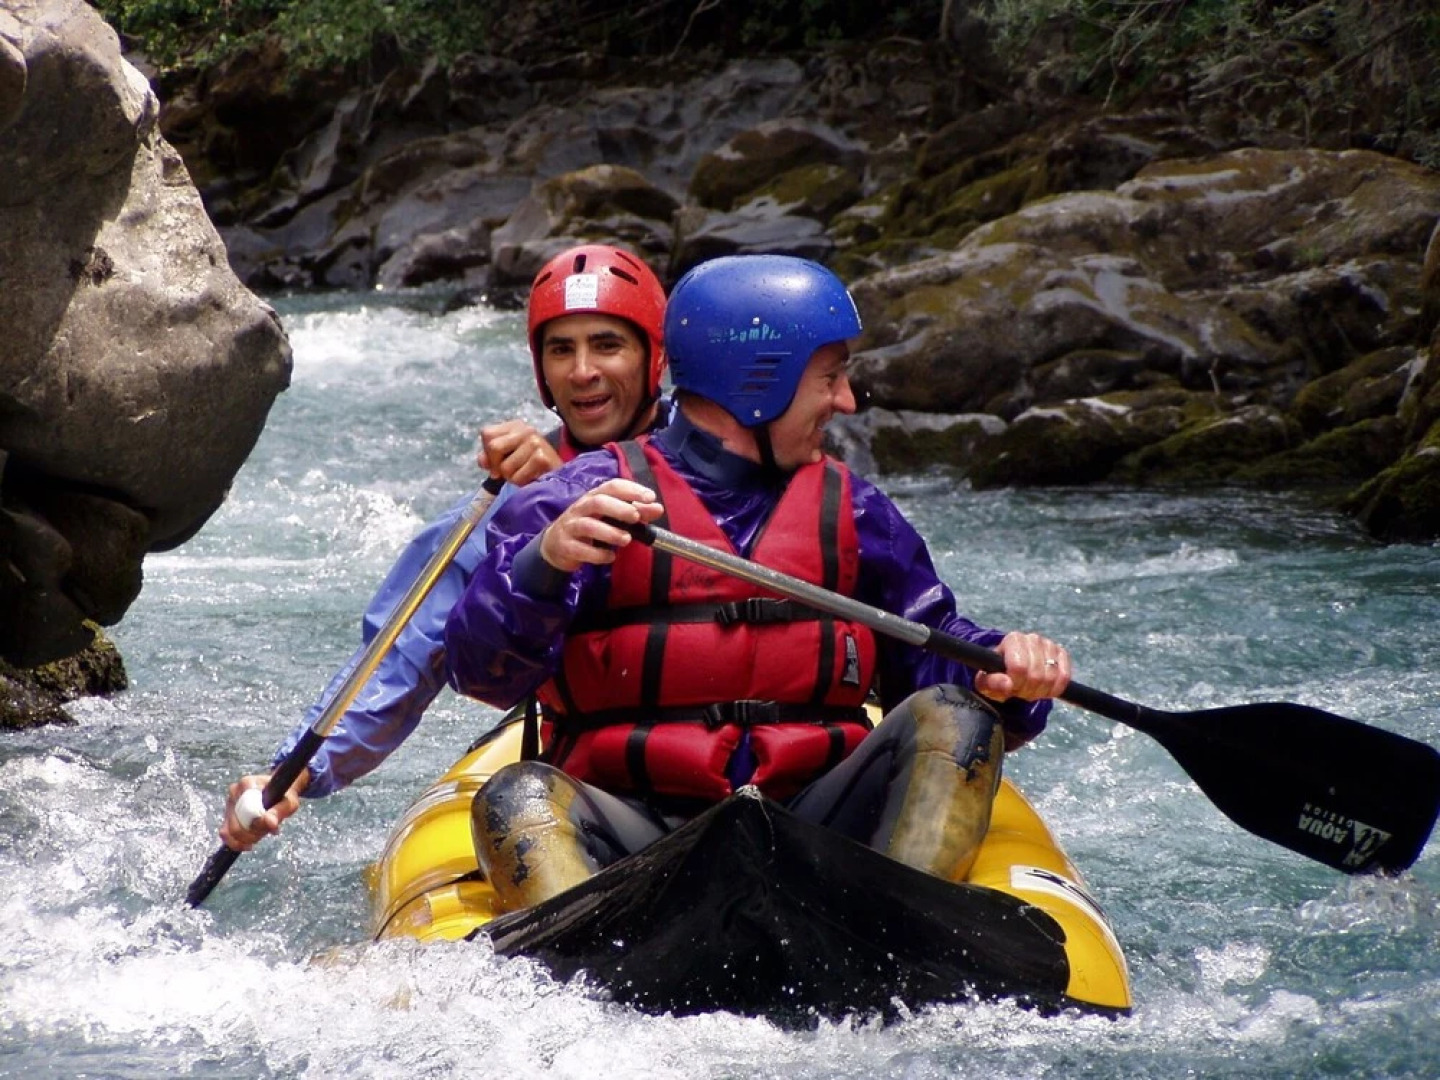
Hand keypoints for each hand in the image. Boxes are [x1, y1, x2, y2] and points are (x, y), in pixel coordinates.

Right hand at [218, 769, 307, 851]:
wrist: (279, 791)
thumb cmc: (284, 796)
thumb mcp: (288, 803)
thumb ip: (279, 812)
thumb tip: (270, 823)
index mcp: (248, 783)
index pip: (247, 808)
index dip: (258, 822)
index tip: (271, 825)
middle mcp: (234, 792)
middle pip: (237, 823)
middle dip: (253, 833)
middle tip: (268, 831)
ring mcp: (229, 804)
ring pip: (231, 831)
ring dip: (247, 838)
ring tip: (262, 834)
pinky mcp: (227, 815)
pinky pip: (226, 833)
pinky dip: (237, 843)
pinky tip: (249, 844)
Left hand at [477, 419, 562, 486]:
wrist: (559, 478)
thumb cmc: (529, 467)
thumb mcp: (507, 458)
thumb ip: (490, 457)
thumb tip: (482, 460)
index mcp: (515, 426)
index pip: (487, 434)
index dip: (488, 453)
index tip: (497, 463)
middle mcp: (526, 429)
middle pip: (494, 447)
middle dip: (497, 466)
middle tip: (508, 473)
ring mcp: (536, 442)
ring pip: (505, 467)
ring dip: (511, 477)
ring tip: (524, 474)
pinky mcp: (542, 458)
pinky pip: (517, 477)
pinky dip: (521, 483)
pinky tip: (532, 478)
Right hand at [538, 478, 663, 572]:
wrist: (555, 545)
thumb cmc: (588, 527)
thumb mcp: (610, 517)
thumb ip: (635, 512)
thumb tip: (658, 508)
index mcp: (594, 497)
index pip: (612, 486)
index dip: (631, 489)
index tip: (650, 497)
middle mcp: (581, 508)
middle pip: (598, 502)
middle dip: (619, 508)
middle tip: (636, 517)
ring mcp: (571, 526)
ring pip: (588, 525)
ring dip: (610, 532)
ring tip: (627, 540)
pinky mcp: (565, 546)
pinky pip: (580, 549)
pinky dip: (597, 554)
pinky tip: (610, 557)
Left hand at [974, 631, 1070, 702]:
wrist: (1011, 671)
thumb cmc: (997, 675)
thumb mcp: (986, 682)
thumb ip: (992, 683)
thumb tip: (1007, 685)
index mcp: (1012, 640)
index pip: (1019, 668)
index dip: (1016, 684)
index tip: (1010, 687)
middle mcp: (1032, 638)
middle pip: (1036, 675)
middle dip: (1028, 690)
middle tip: (1020, 691)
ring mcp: (1049, 645)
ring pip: (1051, 678)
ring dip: (1040, 691)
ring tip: (1030, 689)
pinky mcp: (1062, 654)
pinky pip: (1064, 677)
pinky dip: (1055, 689)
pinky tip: (1044, 689)